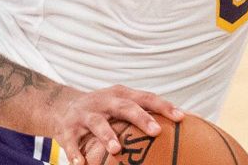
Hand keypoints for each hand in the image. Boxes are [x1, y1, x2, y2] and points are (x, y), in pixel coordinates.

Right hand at [50, 85, 183, 164]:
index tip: (181, 117)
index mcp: (121, 95)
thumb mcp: (121, 105)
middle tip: (156, 132)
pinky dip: (75, 153)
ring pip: (97, 123)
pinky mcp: (67, 128)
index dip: (164, 106)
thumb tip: (185, 124)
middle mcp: (104, 101)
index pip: (146, 98)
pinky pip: (71, 141)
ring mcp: (84, 114)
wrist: (61, 106)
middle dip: (141, 118)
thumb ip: (145, 112)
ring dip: (107, 135)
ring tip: (116, 150)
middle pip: (124, 106)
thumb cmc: (103, 110)